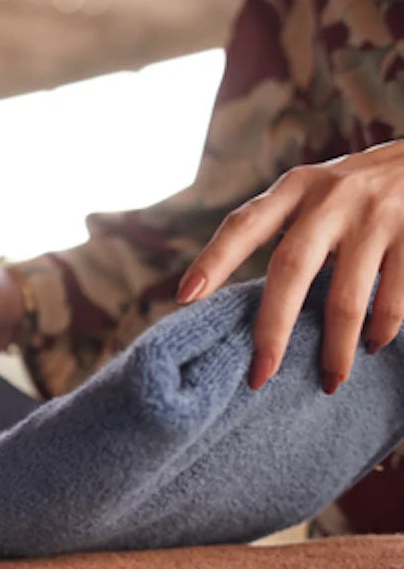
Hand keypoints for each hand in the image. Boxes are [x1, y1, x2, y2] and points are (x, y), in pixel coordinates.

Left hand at [175, 140, 403, 392]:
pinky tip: (373, 345)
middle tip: (261, 375)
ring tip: (329, 380)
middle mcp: (331, 197)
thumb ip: (286, 232)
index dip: (213, 260)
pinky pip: (392, 298)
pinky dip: (381, 329)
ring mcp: (375, 214)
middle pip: (290, 268)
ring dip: (336, 348)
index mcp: (296, 188)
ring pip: (345, 297)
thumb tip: (243, 304)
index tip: (185, 298)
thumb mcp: (317, 194)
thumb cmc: (359, 190)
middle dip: (273, 329)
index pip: (244, 224)